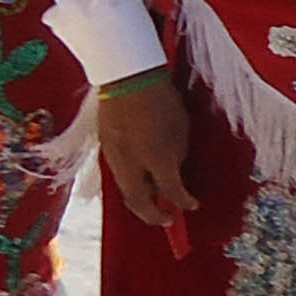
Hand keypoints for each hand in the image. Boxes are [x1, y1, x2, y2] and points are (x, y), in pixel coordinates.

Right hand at [97, 72, 197, 228]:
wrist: (126, 77)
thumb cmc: (161, 98)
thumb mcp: (181, 128)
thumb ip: (177, 155)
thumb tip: (173, 171)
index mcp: (157, 158)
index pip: (172, 192)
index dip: (184, 202)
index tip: (192, 205)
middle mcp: (132, 164)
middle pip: (139, 202)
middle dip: (153, 215)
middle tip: (167, 218)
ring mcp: (114, 157)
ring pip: (125, 190)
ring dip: (140, 200)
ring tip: (154, 202)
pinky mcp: (104, 148)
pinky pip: (118, 174)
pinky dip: (130, 183)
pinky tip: (139, 180)